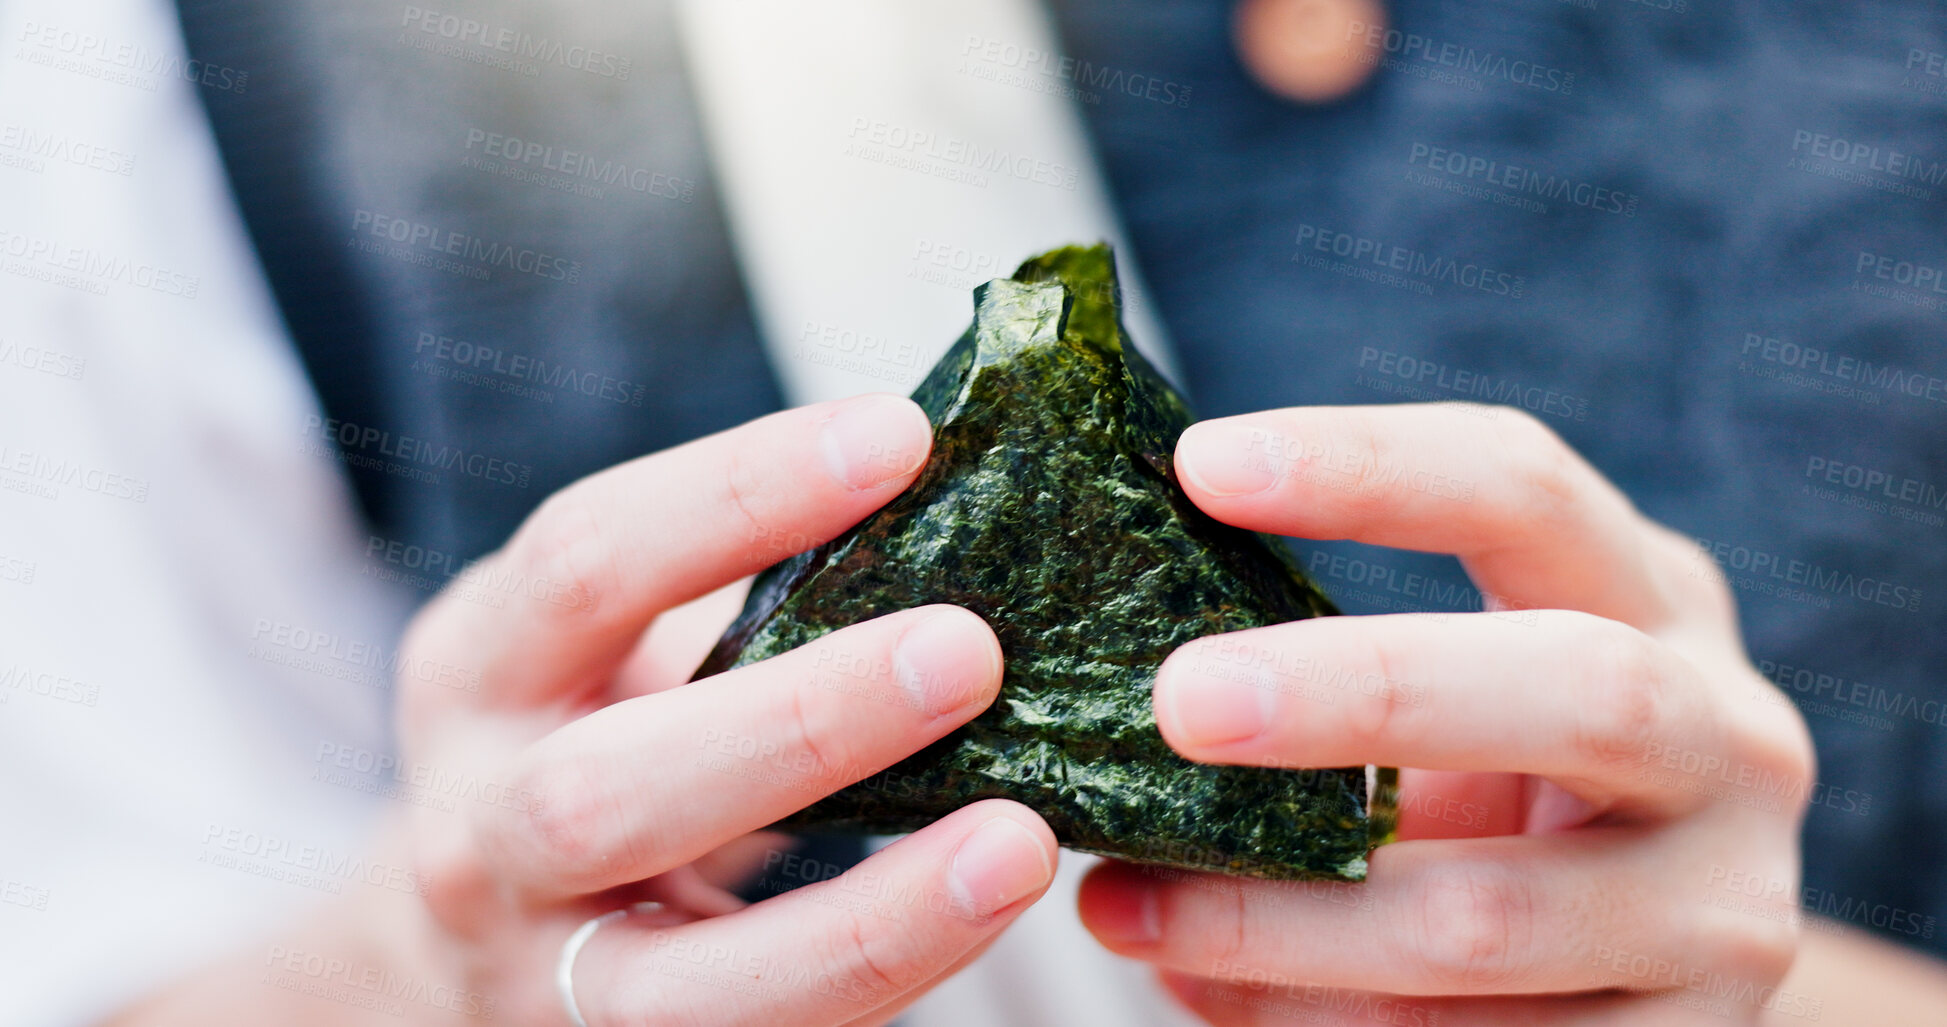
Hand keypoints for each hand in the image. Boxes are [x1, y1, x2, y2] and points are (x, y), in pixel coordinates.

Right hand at [395, 395, 1056, 1025]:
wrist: (468, 940)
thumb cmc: (594, 740)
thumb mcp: (610, 647)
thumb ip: (738, 588)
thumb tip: (960, 479)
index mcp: (478, 670)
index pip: (586, 561)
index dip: (737, 494)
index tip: (900, 438)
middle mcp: (476, 831)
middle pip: (604, 790)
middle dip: (795, 722)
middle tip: (967, 650)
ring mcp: (539, 976)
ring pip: (677, 986)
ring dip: (865, 915)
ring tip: (1018, 841)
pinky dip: (881, 979)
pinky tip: (984, 911)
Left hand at [1077, 403, 1817, 1024]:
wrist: (1666, 949)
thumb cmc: (1504, 774)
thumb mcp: (1458, 687)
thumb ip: (1332, 660)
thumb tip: (1094, 669)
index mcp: (1652, 596)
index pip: (1524, 489)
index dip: (1370, 465)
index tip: (1200, 465)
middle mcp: (1728, 738)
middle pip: (1577, 688)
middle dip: (1363, 691)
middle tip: (1180, 702)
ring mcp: (1725, 909)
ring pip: (1488, 921)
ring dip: (1277, 920)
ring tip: (1121, 910)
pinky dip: (1319, 1026)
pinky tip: (1210, 995)